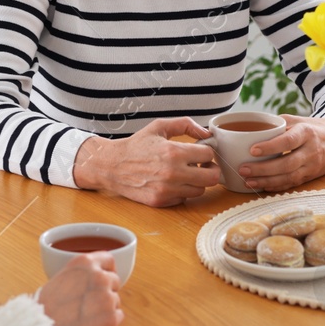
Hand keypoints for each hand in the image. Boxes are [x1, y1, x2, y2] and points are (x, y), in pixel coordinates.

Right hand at [35, 252, 123, 325]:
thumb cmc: (46, 307)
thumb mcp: (61, 276)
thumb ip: (81, 274)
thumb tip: (95, 278)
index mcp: (85, 263)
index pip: (109, 260)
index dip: (108, 270)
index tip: (105, 278)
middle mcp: (99, 276)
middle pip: (115, 281)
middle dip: (106, 291)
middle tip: (89, 304)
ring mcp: (107, 298)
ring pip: (116, 300)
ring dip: (106, 308)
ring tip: (85, 317)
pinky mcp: (111, 319)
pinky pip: (118, 317)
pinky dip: (108, 322)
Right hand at [73, 117, 219, 206]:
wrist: (112, 165)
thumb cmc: (136, 145)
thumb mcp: (159, 126)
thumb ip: (185, 125)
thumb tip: (207, 132)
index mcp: (174, 152)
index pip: (209, 154)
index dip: (207, 151)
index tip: (200, 151)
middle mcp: (172, 173)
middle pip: (212, 177)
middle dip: (210, 169)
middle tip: (202, 165)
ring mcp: (167, 190)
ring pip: (200, 190)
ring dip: (196, 181)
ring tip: (185, 172)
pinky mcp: (161, 201)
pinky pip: (184, 198)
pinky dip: (182, 191)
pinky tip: (172, 182)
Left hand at [238, 114, 324, 191]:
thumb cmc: (312, 128)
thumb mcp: (298, 120)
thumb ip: (277, 124)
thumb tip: (252, 129)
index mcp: (306, 133)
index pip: (288, 141)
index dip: (270, 147)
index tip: (252, 150)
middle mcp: (311, 151)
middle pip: (287, 164)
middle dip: (263, 169)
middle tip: (244, 169)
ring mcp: (312, 166)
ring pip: (289, 177)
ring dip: (267, 181)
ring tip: (248, 181)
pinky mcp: (310, 176)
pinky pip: (292, 184)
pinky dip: (276, 187)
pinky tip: (262, 186)